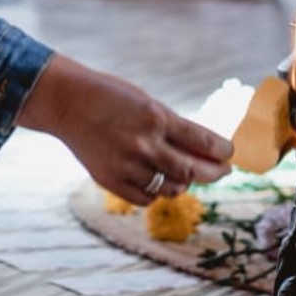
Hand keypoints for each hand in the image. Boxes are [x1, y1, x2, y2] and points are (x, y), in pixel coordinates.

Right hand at [17, 53, 232, 206]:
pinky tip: (154, 181)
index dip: (222, 152)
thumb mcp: (145, 103)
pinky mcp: (110, 180)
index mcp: (156, 117)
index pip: (203, 142)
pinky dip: (155, 193)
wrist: (67, 102)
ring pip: (170, 189)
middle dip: (214, 173)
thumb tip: (204, 152)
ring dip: (183, 184)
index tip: (228, 154)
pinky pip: (145, 198)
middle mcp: (144, 144)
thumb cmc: (109, 97)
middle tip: (222, 171)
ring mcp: (127, 165)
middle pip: (192, 171)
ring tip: (184, 175)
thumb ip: (171, 127)